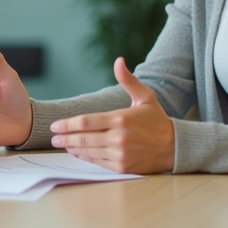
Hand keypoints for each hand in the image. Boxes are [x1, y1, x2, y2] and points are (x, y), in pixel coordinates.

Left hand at [49, 58, 174, 173]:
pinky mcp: (122, 167)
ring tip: (62, 144)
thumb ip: (128, 80)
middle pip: (83, 138)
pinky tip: (77, 153)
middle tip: (53, 136)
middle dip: (65, 138)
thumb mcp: (144, 97)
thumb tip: (118, 60)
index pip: (86, 121)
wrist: (174, 147)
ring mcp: (120, 154)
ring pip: (88, 151)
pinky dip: (85, 157)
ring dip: (72, 148)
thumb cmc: (156, 120)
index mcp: (121, 119)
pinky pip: (97, 162)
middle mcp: (119, 138)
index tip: (55, 125)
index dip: (68, 124)